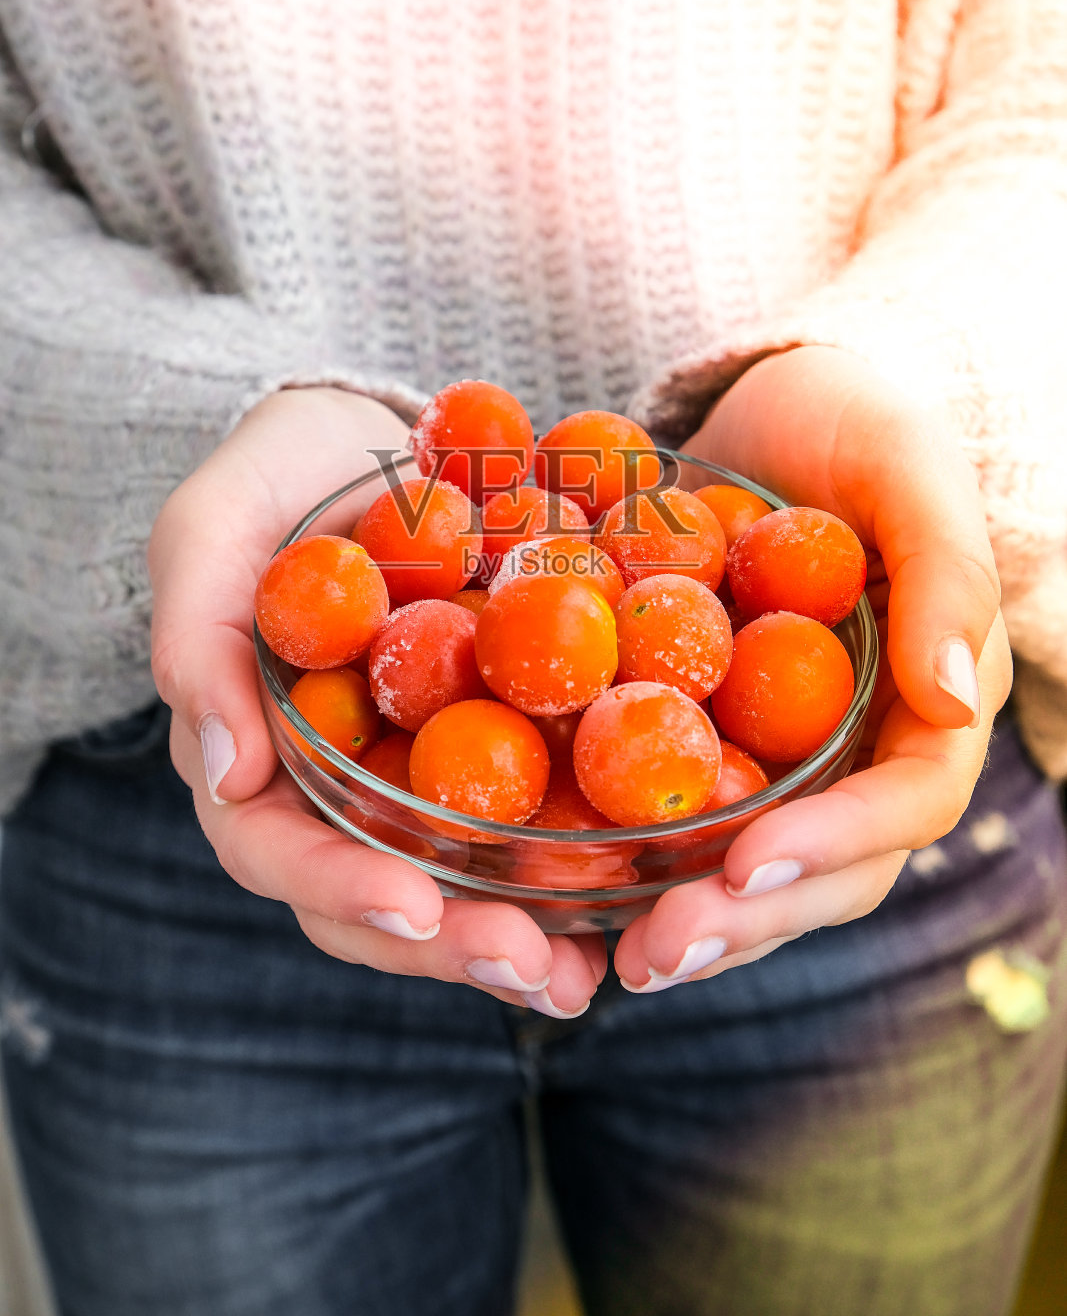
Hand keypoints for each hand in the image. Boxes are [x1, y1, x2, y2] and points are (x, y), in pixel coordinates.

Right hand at [149, 387, 604, 1016]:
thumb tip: (226, 773)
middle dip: (451, 947)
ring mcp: (421, 774)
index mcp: (259, 754)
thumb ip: (197, 635)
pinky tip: (640, 885)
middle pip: (379, 897)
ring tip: (587, 975)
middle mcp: (339, 788)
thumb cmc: (275, 476)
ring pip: (459, 880)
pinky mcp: (498, 741)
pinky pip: (534, 809)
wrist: (373, 435)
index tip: (415, 908)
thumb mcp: (212, 529)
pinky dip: (579, 857)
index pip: (275, 850)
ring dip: (521, 939)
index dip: (340, 888)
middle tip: (535, 971)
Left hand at [615, 346, 1011, 991]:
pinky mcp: (710, 735)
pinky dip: (632, 854)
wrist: (777, 401)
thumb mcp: (909, 465)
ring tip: (604, 956)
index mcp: (932, 704)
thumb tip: (955, 698)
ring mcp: (784, 752)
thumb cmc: (860, 420)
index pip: (909, 801)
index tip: (746, 859)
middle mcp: (862, 749)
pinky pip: (678, 808)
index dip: (838, 843)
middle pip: (825, 866)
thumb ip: (947, 571)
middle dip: (746, 916)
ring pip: (751, 862)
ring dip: (688, 918)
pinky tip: (558, 883)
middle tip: (654, 953)